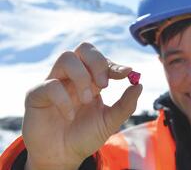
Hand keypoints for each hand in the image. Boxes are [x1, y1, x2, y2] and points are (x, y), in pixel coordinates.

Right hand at [22, 42, 141, 169]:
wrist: (64, 157)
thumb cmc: (85, 136)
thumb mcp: (110, 121)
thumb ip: (125, 104)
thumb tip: (139, 85)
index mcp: (91, 80)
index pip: (101, 60)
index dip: (113, 64)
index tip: (126, 73)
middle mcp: (73, 77)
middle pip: (84, 48)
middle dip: (97, 62)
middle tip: (104, 85)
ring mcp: (55, 82)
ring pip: (66, 58)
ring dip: (82, 77)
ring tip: (87, 100)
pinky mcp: (37, 94)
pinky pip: (50, 85)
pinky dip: (64, 100)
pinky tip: (70, 116)